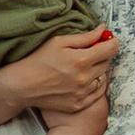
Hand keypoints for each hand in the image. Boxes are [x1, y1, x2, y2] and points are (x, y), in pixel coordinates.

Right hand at [0, 24, 116, 121]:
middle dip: (102, 54)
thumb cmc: (38, 59)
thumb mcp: (60, 41)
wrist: (22, 85)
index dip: (112, 41)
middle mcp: (85, 79)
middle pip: (107, 63)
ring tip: (83, 66)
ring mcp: (82, 94)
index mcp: (81, 60)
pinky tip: (83, 79)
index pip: (110, 49)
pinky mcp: (78, 105)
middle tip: (91, 51)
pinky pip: (97, 93)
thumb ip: (85, 37)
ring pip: (102, 78)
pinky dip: (94, 84)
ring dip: (98, 70)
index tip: (108, 39)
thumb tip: (103, 30)